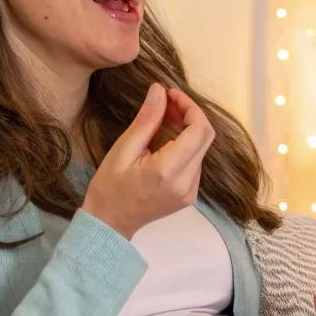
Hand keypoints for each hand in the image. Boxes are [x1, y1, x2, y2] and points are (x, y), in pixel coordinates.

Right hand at [82, 83, 214, 239]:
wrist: (109, 224)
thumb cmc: (109, 188)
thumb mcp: (123, 149)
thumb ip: (146, 120)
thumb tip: (159, 91)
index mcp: (169, 171)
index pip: (199, 130)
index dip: (190, 107)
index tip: (171, 94)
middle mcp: (186, 183)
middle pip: (206, 137)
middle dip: (190, 114)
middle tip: (167, 102)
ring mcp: (191, 191)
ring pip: (202, 148)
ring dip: (188, 128)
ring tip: (164, 117)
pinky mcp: (189, 194)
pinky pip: (195, 161)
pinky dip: (186, 144)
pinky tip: (167, 139)